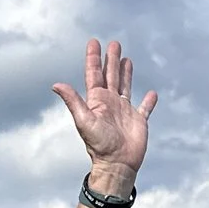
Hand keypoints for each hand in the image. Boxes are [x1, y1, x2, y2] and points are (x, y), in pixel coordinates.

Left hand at [50, 37, 154, 175]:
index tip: (94, 42)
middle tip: (114, 44)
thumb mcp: (84, 120)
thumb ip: (73, 101)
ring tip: (127, 59)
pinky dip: (149, 101)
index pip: (94, 74)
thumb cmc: (99, 145)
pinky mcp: (138, 121)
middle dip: (112, 59)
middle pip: (111, 76)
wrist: (117, 164)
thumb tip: (56, 84)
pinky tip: (152, 94)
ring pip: (125, 86)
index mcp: (97, 101)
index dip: (94, 58)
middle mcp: (110, 103)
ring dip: (126, 73)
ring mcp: (125, 111)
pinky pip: (145, 108)